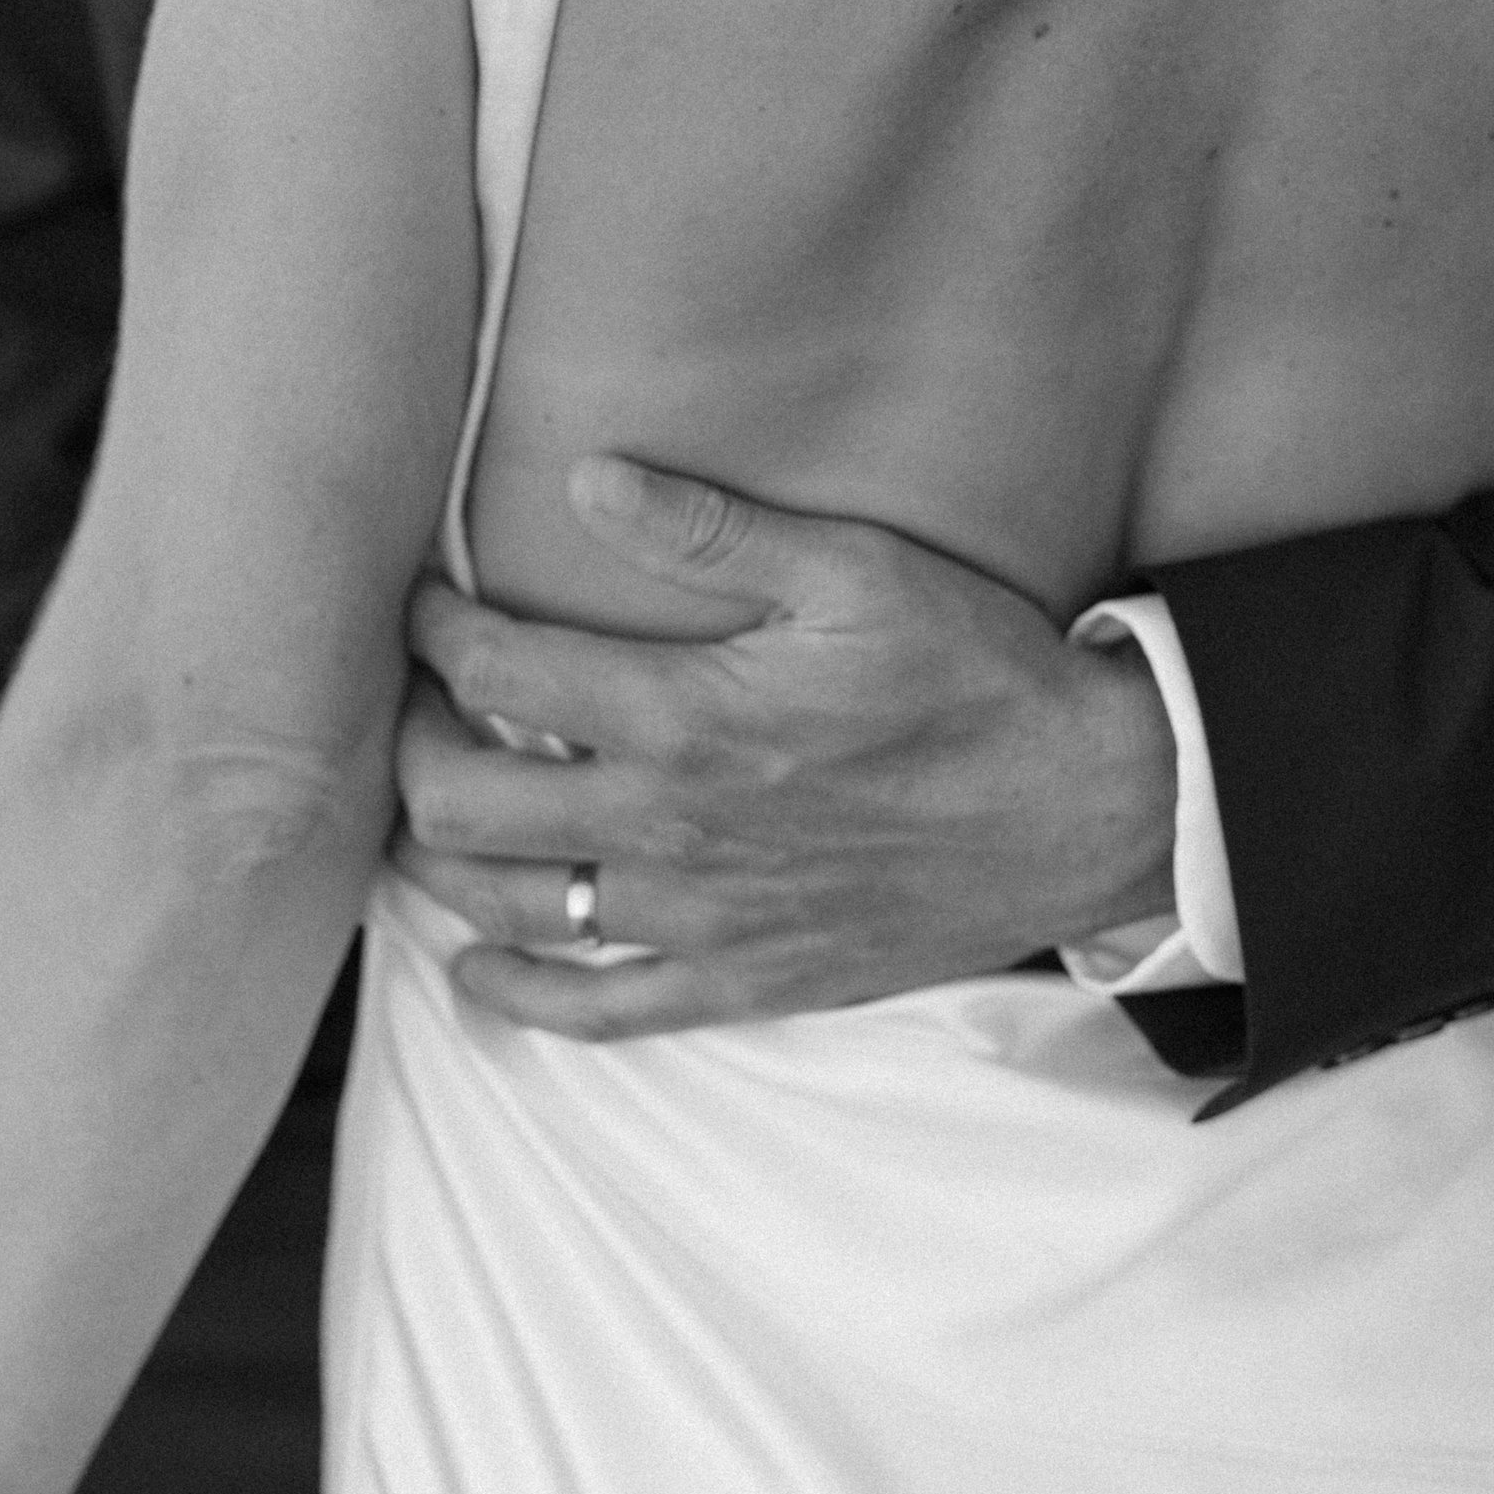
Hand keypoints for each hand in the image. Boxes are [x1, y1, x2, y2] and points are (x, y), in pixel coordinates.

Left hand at [389, 456, 1178, 1037]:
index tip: (424, 599)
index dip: (436, 631)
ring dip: (438, 864)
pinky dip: (512, 1000)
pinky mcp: (740, 982)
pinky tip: (474, 972)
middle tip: (420, 702)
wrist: (1079, 807)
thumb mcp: (854, 568)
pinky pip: (593, 1016)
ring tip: (428, 809)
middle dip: (414, 746)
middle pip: (465, 805)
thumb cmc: (972, 671)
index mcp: (687, 718)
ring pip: (506, 912)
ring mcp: (699, 922)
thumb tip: (584, 477)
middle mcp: (669, 832)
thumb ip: (711, 528)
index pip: (499, 673)